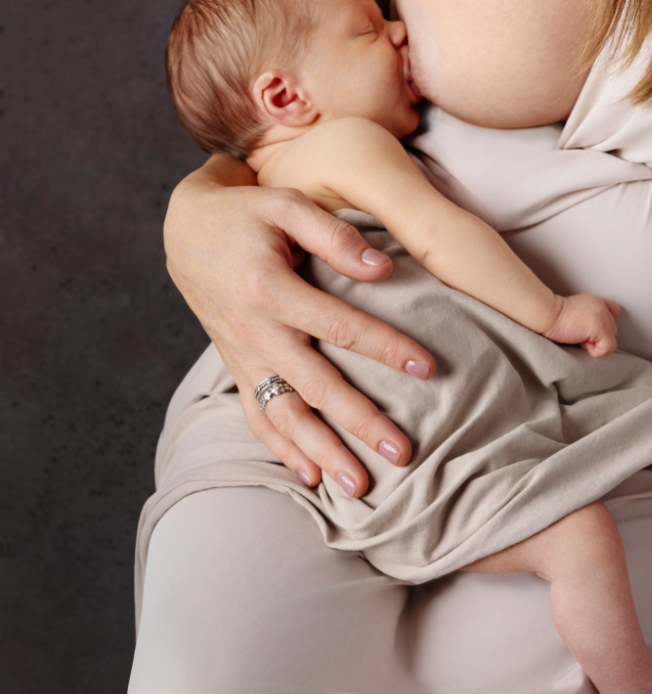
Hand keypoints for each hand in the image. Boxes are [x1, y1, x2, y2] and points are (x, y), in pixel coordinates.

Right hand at [164, 159, 434, 495]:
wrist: (184, 230)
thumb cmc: (248, 214)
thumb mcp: (287, 206)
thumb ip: (335, 236)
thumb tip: (383, 269)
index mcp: (268, 289)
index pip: (338, 326)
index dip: (384, 347)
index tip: (426, 368)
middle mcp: (253, 332)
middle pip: (315, 386)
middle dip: (359, 423)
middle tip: (402, 454)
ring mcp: (242, 357)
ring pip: (285, 415)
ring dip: (322, 453)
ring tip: (360, 487)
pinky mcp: (237, 368)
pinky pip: (258, 417)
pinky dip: (283, 449)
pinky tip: (312, 477)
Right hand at [543, 293, 620, 357]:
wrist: (545, 313)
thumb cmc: (553, 317)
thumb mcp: (574, 312)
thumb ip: (588, 318)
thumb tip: (592, 337)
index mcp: (596, 302)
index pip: (614, 313)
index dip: (604, 325)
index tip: (587, 329)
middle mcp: (602, 306)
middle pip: (612, 331)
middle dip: (597, 337)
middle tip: (578, 333)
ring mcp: (603, 316)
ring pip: (610, 340)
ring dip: (594, 343)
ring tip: (578, 335)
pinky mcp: (600, 327)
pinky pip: (607, 348)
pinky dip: (594, 351)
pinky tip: (580, 339)